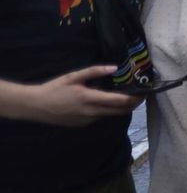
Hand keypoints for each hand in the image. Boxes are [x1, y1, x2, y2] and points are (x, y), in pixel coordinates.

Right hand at [9, 65, 142, 126]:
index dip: (135, 98)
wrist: (36, 106)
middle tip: (140, 96)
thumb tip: (114, 67)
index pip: (120, 101)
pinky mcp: (84, 125)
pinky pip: (100, 117)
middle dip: (133, 104)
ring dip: (120, 108)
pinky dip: (107, 111)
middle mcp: (92, 112)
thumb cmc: (55, 88)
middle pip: (121, 111)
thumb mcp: (74, 76)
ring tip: (126, 97)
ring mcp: (88, 120)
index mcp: (90, 98)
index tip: (144, 92)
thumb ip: (94, 71)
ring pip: (111, 115)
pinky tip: (105, 103)